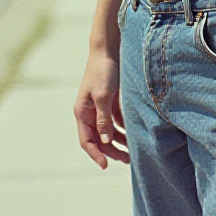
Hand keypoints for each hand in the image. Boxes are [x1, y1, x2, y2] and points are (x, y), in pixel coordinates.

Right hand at [74, 49, 128, 168]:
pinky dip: (122, 130)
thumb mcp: (103, 95)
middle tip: (127, 160)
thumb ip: (104, 118)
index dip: (95, 154)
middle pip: (98, 139)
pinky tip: (132, 135)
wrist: (107, 50)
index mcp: (82, 113)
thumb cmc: (103, 71)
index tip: (106, 166)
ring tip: (131, 151)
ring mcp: (99, 108)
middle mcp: (89, 113)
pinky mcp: (109, 102)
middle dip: (110, 151)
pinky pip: (114, 122)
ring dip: (118, 142)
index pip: (86, 141)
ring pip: (107, 132)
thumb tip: (105, 140)